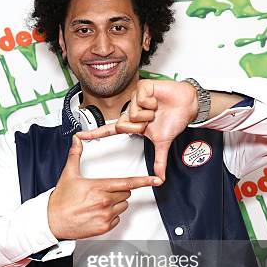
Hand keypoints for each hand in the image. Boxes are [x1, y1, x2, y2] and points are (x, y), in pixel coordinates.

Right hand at [48, 134, 161, 239]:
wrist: (52, 221)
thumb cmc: (60, 200)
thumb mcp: (69, 174)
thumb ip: (75, 155)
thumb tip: (76, 140)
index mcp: (99, 187)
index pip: (127, 183)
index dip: (144, 181)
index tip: (156, 180)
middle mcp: (104, 202)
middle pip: (125, 193)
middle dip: (117, 191)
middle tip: (101, 192)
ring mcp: (105, 216)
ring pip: (123, 206)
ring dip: (116, 203)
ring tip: (98, 203)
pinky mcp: (104, 227)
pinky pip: (117, 219)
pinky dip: (111, 216)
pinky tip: (97, 213)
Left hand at [77, 80, 197, 180]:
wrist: (187, 105)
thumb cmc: (174, 119)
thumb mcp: (163, 143)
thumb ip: (158, 161)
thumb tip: (160, 178)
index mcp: (133, 123)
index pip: (110, 130)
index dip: (95, 133)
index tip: (79, 136)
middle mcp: (131, 111)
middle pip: (123, 124)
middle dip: (140, 126)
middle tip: (152, 120)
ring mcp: (135, 99)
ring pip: (132, 113)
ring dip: (148, 114)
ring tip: (156, 109)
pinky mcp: (142, 88)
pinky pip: (140, 100)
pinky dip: (151, 103)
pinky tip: (157, 100)